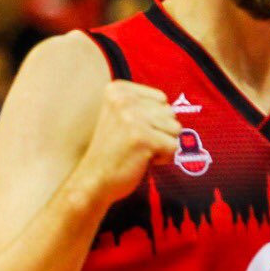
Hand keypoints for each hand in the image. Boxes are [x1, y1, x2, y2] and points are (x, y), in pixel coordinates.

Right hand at [75, 81, 180, 205]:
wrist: (93, 180)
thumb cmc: (112, 151)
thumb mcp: (121, 115)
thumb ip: (144, 106)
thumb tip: (175, 108)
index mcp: (117, 90)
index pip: (161, 99)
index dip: (154, 119)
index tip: (133, 131)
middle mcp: (124, 99)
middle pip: (170, 112)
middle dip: (160, 132)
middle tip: (135, 144)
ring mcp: (133, 118)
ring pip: (175, 129)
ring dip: (162, 144)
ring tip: (139, 151)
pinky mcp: (143, 138)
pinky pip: (174, 146)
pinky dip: (163, 158)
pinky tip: (142, 160)